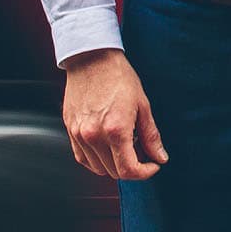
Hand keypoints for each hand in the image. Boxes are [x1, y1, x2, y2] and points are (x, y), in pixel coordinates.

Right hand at [62, 49, 167, 180]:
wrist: (92, 58)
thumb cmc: (118, 77)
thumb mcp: (143, 106)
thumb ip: (151, 136)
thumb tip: (160, 157)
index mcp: (115, 130)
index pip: (129, 170)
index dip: (145, 173)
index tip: (153, 165)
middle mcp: (94, 136)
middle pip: (114, 172)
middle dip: (132, 168)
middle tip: (141, 151)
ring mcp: (79, 134)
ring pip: (98, 168)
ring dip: (114, 164)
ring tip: (124, 144)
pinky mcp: (70, 130)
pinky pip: (82, 158)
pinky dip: (96, 160)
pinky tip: (107, 147)